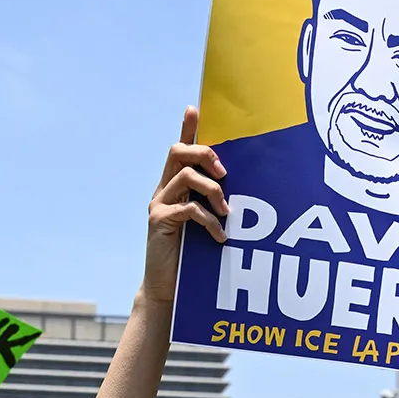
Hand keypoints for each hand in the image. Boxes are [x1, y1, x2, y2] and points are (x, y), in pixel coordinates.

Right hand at [144, 106, 226, 303]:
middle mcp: (164, 190)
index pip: (181, 149)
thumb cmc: (191, 257)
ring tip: (227, 212)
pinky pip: (188, 208)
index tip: (194, 108)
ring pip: (186, 176)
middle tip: (225, 174)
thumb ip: (213, 205)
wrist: (167, 289)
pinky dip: (208, 220)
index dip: (187, 128)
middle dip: (206, 154)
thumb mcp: (204, 224)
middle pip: (179, 152)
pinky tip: (219, 236)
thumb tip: (240, 191)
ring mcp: (159, 205)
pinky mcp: (158, 222)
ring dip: (213, 190)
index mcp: (175, 186)